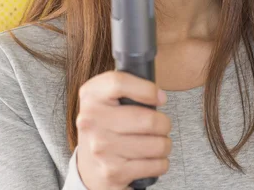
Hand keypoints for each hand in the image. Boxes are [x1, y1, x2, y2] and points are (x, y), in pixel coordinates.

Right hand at [76, 70, 170, 189]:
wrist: (88, 166)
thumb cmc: (107, 124)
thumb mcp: (107, 97)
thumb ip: (127, 86)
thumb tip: (160, 97)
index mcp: (91, 95)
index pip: (119, 83)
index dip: (147, 89)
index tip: (160, 98)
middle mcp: (91, 120)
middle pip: (147, 119)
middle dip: (165, 123)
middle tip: (163, 125)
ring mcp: (101, 147)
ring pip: (157, 145)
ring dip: (165, 145)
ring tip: (158, 142)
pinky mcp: (113, 171)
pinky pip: (155, 165)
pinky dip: (161, 163)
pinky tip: (153, 159)